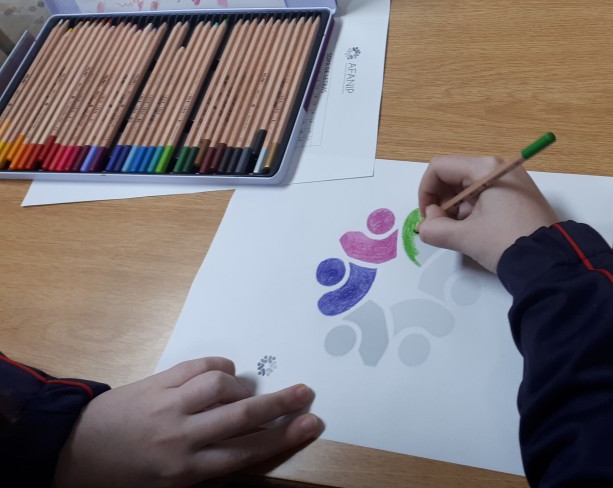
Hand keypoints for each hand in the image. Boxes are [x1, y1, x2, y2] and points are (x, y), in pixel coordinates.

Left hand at [53, 357, 321, 487]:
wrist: (72, 451)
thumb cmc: (124, 477)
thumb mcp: (168, 485)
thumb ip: (209, 465)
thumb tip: (252, 442)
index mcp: (184, 470)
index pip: (246, 452)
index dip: (283, 437)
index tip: (310, 424)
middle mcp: (180, 437)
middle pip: (242, 416)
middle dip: (279, 405)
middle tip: (305, 393)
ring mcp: (167, 406)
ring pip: (219, 385)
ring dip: (240, 386)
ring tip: (245, 391)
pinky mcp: (156, 383)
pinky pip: (197, 367)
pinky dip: (217, 367)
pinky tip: (224, 373)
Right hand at [417, 155, 558, 272]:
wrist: (550, 260)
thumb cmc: (507, 242)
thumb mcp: (466, 237)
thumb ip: (435, 229)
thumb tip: (426, 225)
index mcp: (486, 168)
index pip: (440, 168)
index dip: (426, 192)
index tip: (427, 218)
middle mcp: (499, 168)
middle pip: (454, 176)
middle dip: (442, 203)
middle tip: (443, 228)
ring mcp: (511, 181)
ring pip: (468, 188)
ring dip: (457, 210)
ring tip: (462, 234)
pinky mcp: (518, 195)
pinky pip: (485, 196)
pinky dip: (473, 212)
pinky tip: (476, 232)